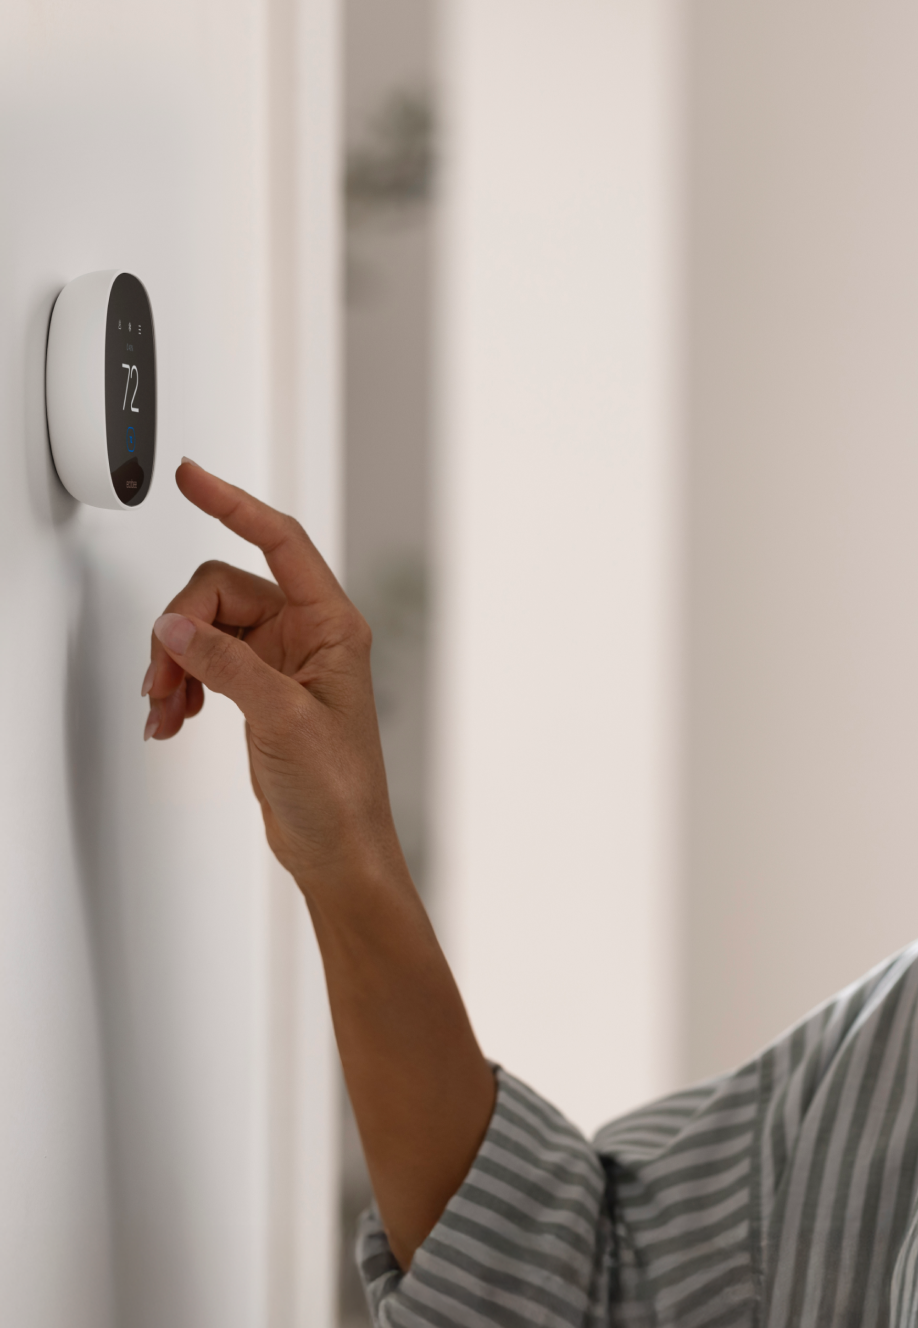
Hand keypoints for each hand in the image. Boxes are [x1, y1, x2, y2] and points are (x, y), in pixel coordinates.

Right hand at [145, 459, 397, 888]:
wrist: (340, 850)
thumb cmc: (340, 791)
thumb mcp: (281, 719)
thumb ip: (227, 666)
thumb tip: (177, 626)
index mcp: (332, 624)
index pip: (279, 540)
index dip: (234, 503)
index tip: (193, 478)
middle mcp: (308, 634)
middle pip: (221, 592)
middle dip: (181, 630)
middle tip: (166, 683)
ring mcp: (281, 662)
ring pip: (205, 629)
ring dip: (176, 664)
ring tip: (168, 711)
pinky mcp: (259, 690)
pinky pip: (206, 663)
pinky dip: (183, 686)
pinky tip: (175, 720)